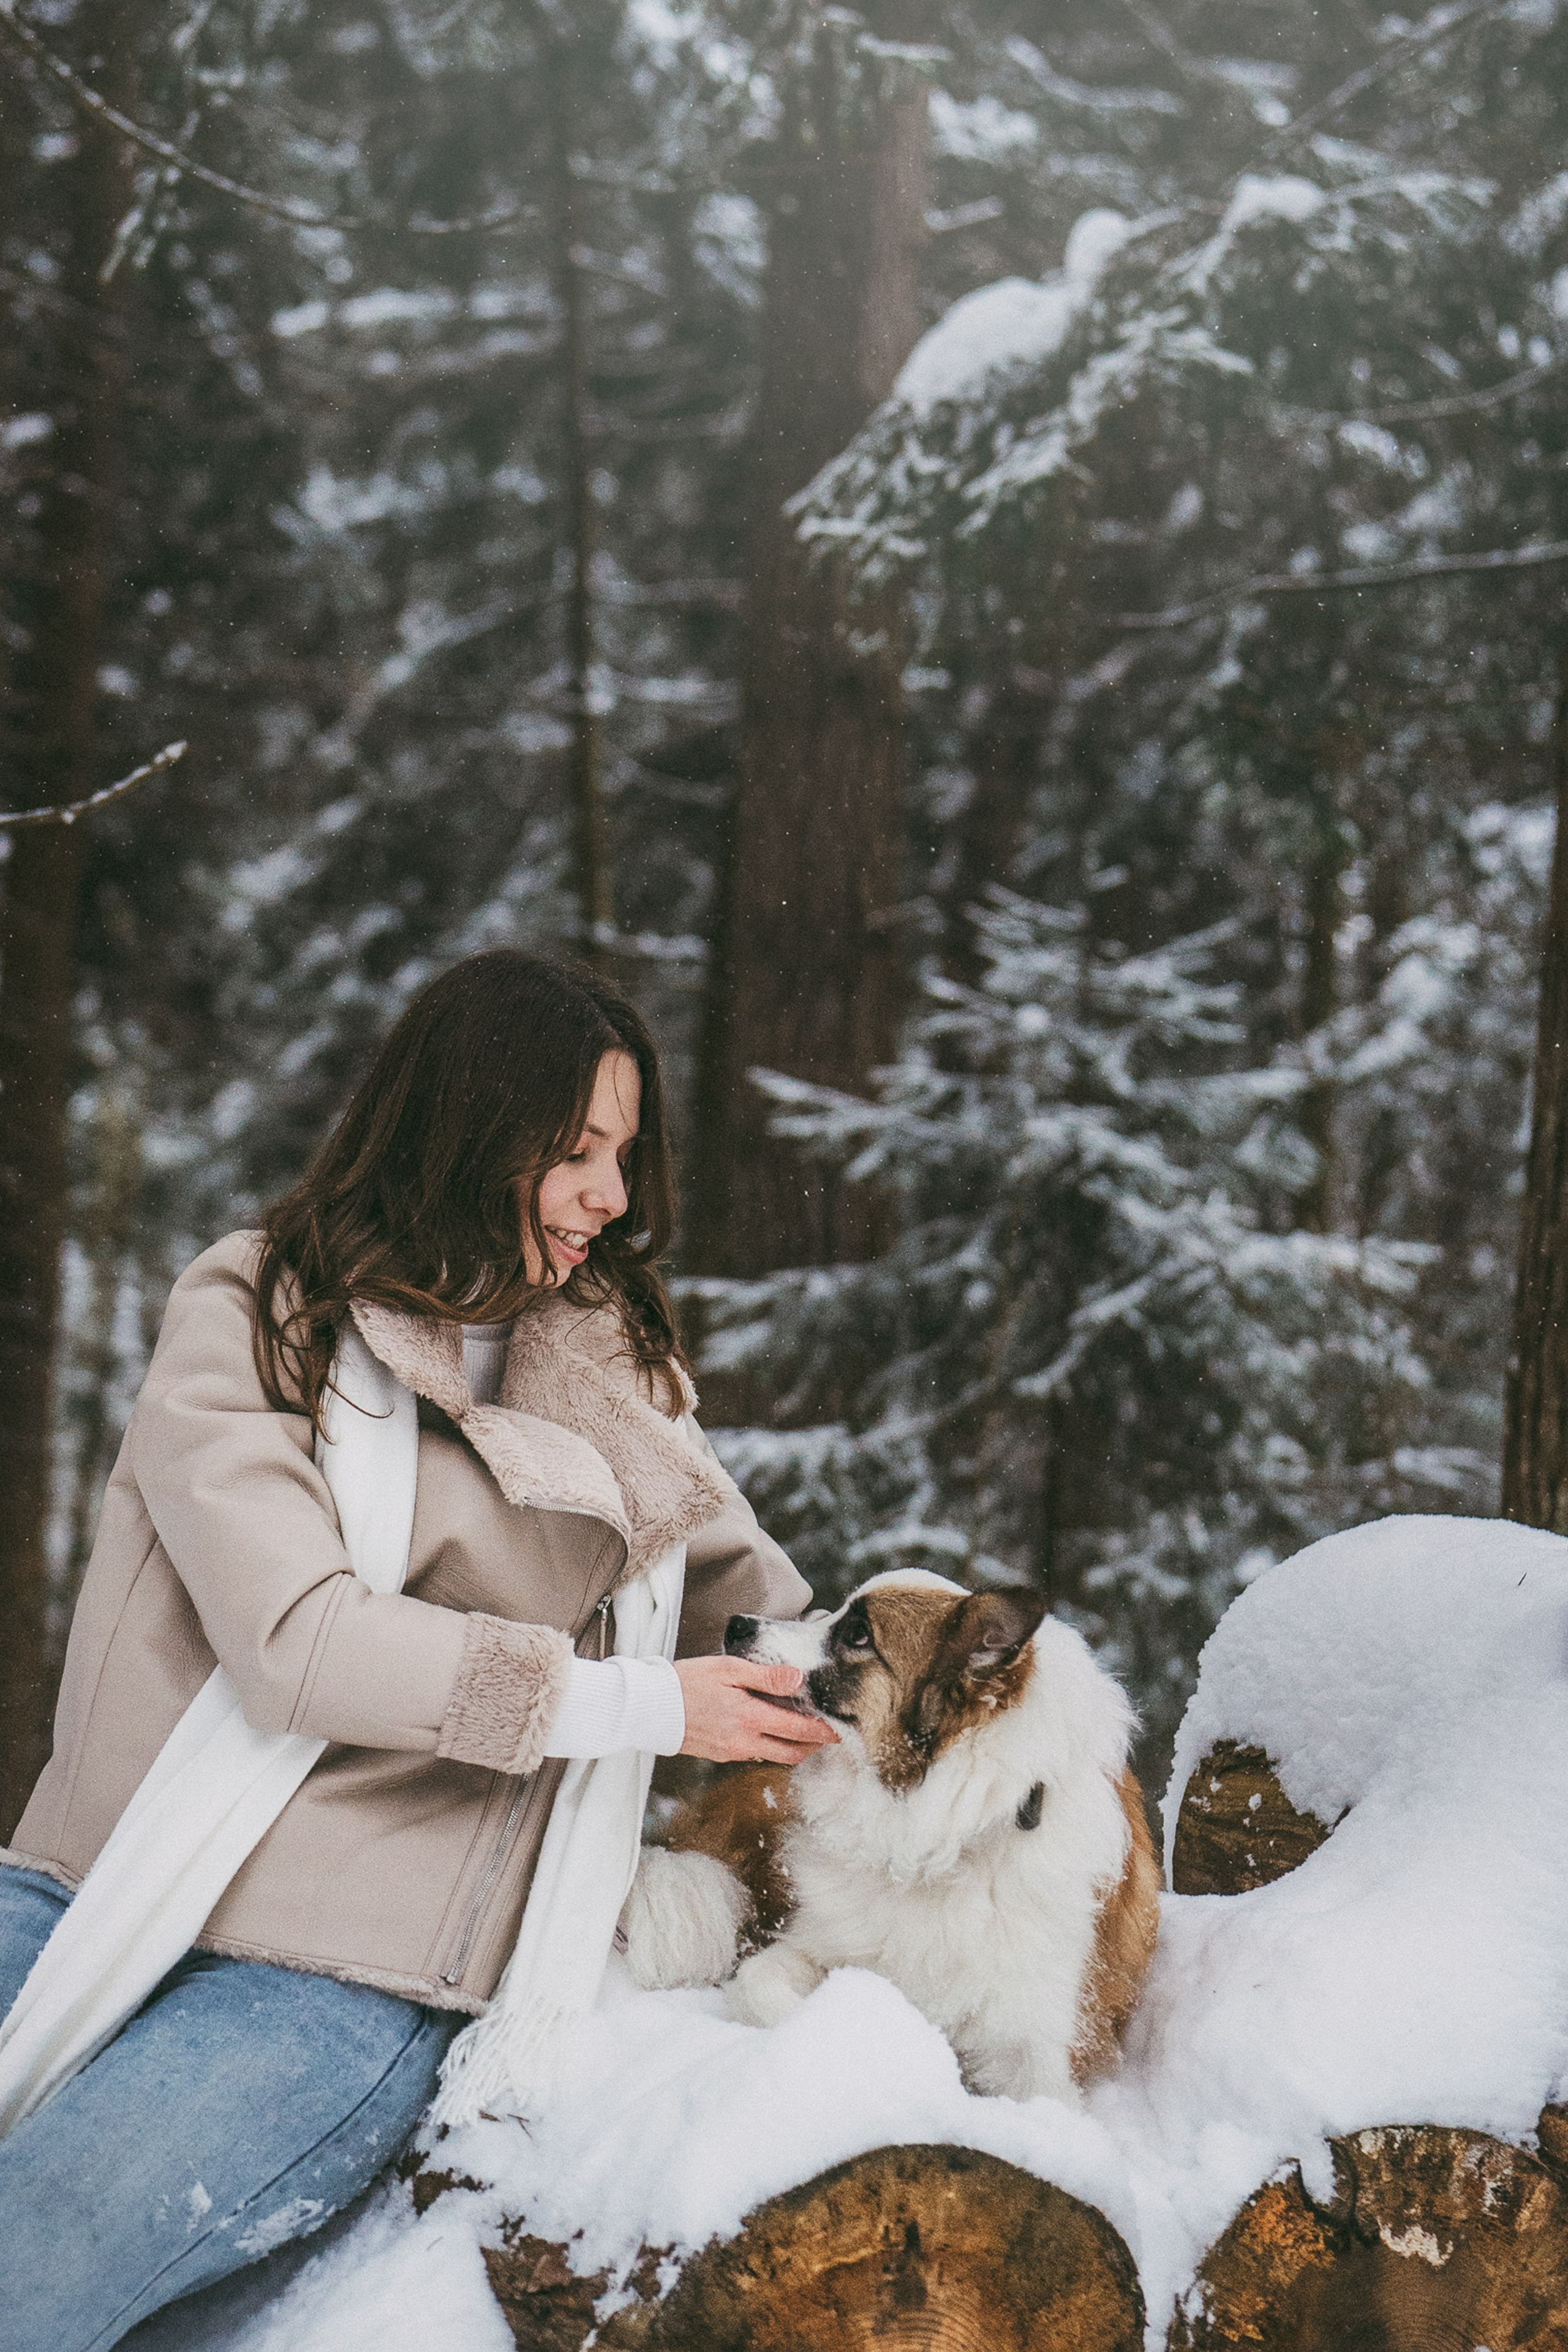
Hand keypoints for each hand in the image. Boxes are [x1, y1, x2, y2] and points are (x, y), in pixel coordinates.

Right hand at [674, 1657, 840, 1764]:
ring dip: (791, 1748)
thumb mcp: (728, 1670)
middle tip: (825, 1735)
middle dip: (812, 1746)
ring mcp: (731, 1752)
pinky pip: (752, 1755)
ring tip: (802, 1732)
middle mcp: (744, 1742)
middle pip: (790, 1753)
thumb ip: (765, 1676)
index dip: (822, 1732)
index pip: (798, 1730)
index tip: (838, 1730)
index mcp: (750, 1718)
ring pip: (772, 1756)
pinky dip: (768, 1747)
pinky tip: (767, 1732)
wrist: (648, 1708)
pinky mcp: (719, 1754)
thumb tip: (798, 1679)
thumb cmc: (686, 1682)